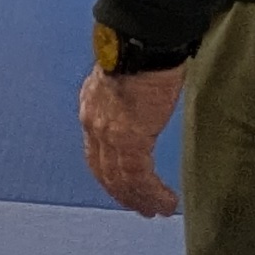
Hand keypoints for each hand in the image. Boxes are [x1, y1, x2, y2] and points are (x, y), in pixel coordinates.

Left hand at [84, 64, 187, 215]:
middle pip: (104, 170)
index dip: (108, 175)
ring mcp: (109, 133)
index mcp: (91, 110)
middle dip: (122, 193)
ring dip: (140, 198)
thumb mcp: (122, 83)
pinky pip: (137, 175)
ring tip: (156, 210)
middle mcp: (93, 124)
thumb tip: (135, 109)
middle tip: (141, 208)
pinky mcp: (129, 137)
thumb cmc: (139, 56)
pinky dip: (150, 192)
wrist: (141, 44)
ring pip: (121, 178)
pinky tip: (163, 201)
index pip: (95, 153)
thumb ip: (122, 102)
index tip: (122, 189)